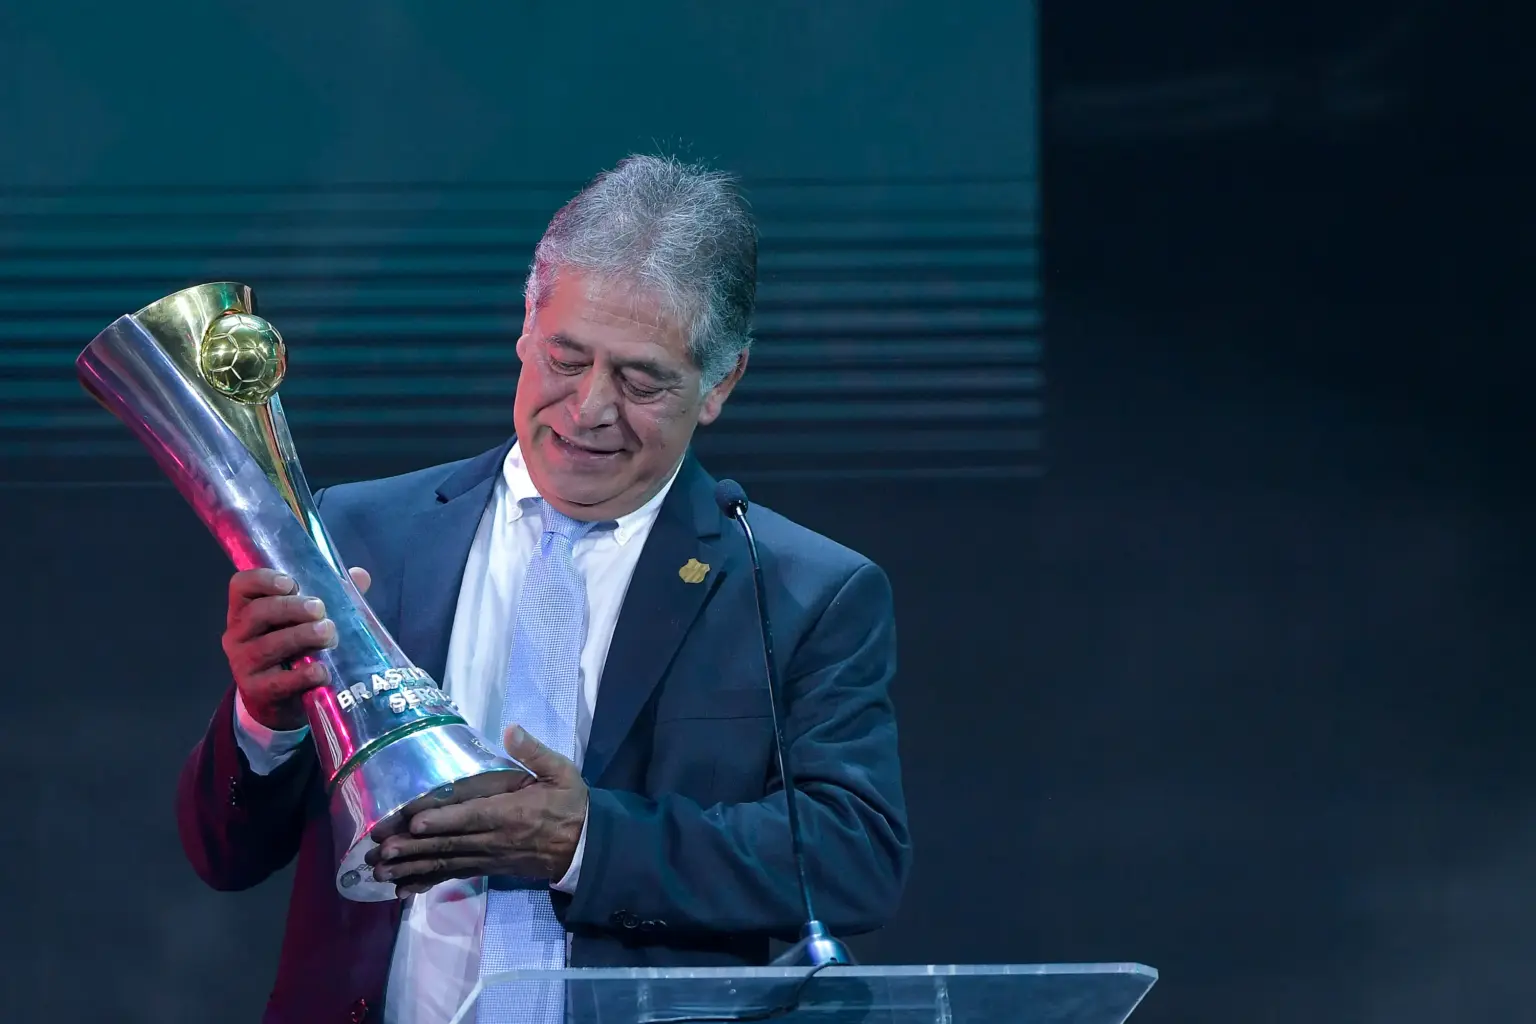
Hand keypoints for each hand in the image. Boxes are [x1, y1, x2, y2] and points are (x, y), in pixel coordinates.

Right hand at [222, 566, 371, 730]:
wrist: (280, 701)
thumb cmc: (294, 649)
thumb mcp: (305, 620)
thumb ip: (331, 595)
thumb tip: (360, 575)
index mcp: (245, 609)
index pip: (241, 585)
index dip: (263, 580)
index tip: (292, 584)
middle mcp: (237, 635)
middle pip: (256, 613)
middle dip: (292, 608)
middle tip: (321, 610)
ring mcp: (242, 664)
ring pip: (267, 646)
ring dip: (302, 636)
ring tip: (329, 634)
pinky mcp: (255, 691)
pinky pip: (278, 682)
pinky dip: (303, 675)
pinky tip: (322, 671)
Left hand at [368, 725, 588, 893]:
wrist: (585, 847)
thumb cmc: (570, 805)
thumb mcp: (562, 773)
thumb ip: (534, 752)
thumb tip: (510, 729)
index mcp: (512, 812)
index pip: (472, 816)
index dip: (443, 820)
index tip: (413, 821)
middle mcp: (495, 838)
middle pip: (449, 843)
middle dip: (412, 847)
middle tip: (378, 850)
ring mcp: (489, 857)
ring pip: (446, 862)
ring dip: (411, 866)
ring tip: (379, 871)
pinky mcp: (487, 868)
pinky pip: (453, 876)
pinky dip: (427, 882)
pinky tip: (401, 889)